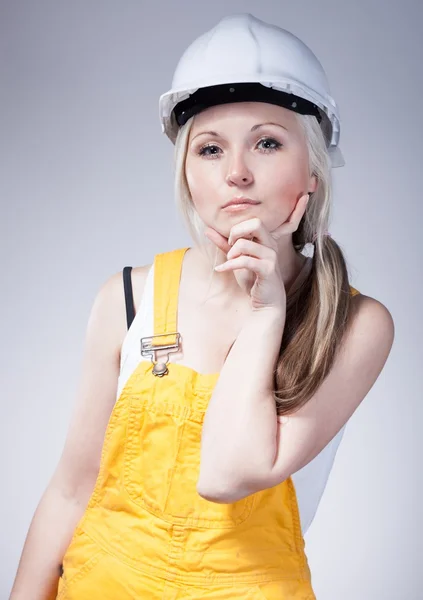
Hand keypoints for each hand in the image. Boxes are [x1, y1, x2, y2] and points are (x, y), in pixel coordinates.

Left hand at [204, 194, 308, 311]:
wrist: (266, 303)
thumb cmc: (253, 280)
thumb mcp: (236, 259)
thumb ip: (224, 244)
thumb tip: (208, 230)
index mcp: (266, 240)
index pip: (253, 221)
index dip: (238, 228)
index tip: (230, 242)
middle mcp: (271, 245)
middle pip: (256, 223)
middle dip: (236, 232)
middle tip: (229, 245)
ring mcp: (271, 257)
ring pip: (245, 244)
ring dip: (231, 253)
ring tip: (228, 262)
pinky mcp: (268, 270)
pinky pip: (245, 261)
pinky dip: (229, 265)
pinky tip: (220, 269)